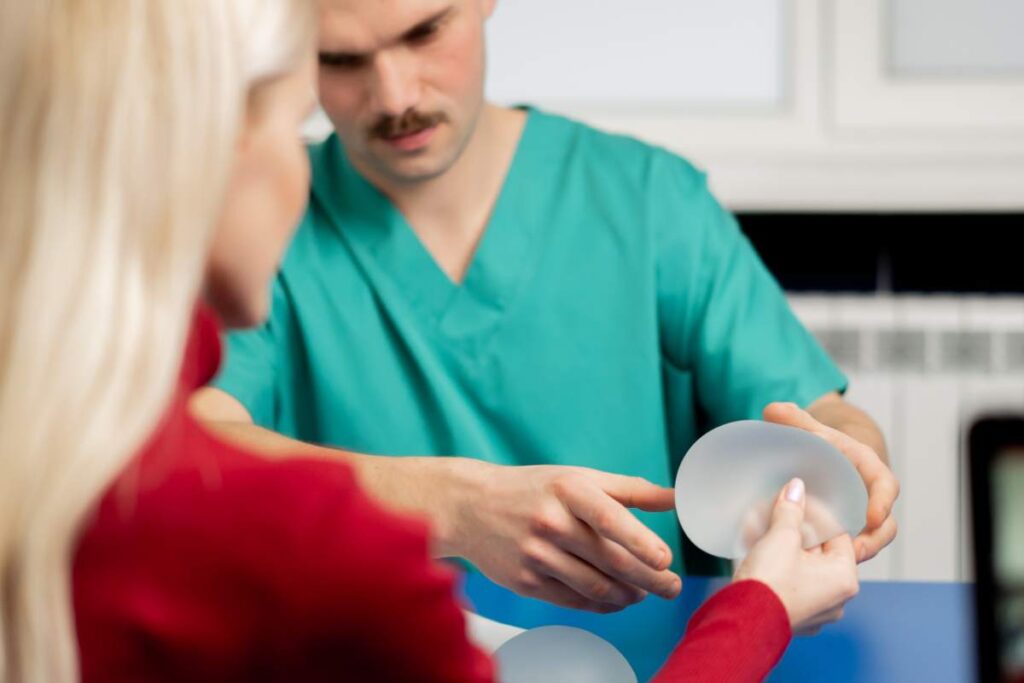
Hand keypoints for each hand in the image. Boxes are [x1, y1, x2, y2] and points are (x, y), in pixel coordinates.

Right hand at [449, 462, 681, 612]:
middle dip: (649, 579)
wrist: (470, 506)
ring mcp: (536, 555)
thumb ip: (628, 489)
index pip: (608, 517)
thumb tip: (674, 498)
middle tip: (672, 586)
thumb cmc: (532, 489)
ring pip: (595, 587)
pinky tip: (616, 601)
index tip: (664, 559)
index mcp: (567, 490)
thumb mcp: (577, 477)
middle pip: (609, 560)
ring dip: (628, 595)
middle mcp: (551, 522)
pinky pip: (573, 601)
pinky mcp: (525, 582)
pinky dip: (602, 606)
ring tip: (645, 593)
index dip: (640, 541)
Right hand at [734, 479, 859, 634]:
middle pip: (820, 552)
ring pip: (805, 569)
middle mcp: (837, 599)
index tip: (799, 503)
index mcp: (845, 579)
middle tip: (778, 515)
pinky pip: (793, 586)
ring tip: (764, 533)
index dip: (817, 515)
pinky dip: (780, 570)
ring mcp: (816, 612)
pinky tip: (761, 556)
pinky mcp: (795, 618)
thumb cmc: (769, 584)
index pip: (838, 535)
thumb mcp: (781, 537)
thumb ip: (791, 510)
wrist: (742, 622)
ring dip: (786, 550)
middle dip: (797, 532)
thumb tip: (796, 489)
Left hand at [763, 402, 898, 561]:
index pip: (886, 485)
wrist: (824, 455)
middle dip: (873, 541)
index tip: (874, 517)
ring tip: (833, 564)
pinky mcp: (848, 530)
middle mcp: (871, 496)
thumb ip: (793, 420)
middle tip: (853, 553)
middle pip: (885, 524)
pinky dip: (837, 555)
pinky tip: (815, 561)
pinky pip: (850, 546)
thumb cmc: (821, 441)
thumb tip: (772, 410)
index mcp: (868, 468)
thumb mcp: (810, 429)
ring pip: (870, 540)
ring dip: (856, 554)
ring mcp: (861, 516)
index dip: (883, 502)